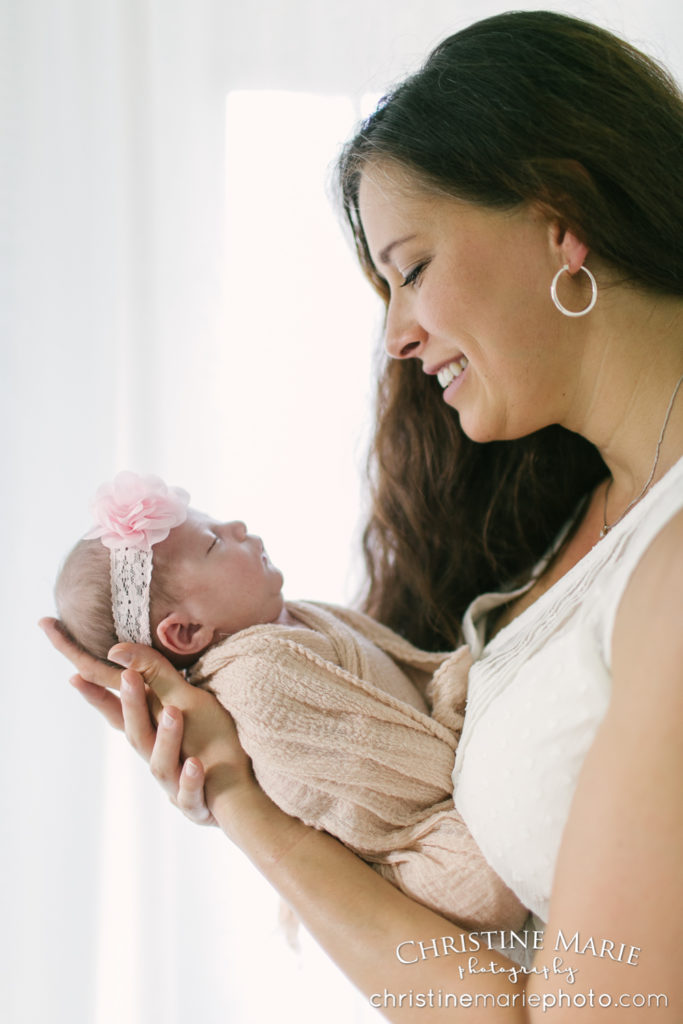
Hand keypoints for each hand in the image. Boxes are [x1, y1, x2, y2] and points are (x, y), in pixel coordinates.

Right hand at [39, 618, 251, 824]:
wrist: (241, 794)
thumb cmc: (212, 746)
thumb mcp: (187, 705)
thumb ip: (157, 679)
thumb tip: (122, 650)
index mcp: (154, 737)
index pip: (121, 716)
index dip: (99, 698)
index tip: (75, 676)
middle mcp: (158, 760)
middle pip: (138, 735)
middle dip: (132, 706)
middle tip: (129, 676)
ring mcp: (175, 785)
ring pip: (162, 765)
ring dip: (167, 738)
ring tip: (175, 713)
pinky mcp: (196, 805)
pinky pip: (190, 796)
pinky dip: (191, 781)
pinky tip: (196, 764)